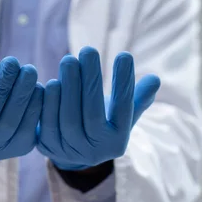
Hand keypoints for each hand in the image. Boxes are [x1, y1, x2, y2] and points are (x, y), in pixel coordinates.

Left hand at [37, 47, 159, 169]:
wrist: (72, 151)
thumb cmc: (102, 122)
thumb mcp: (122, 115)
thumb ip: (137, 98)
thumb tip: (155, 80)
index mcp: (118, 142)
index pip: (125, 109)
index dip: (125, 82)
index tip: (125, 55)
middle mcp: (96, 151)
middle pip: (93, 114)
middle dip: (90, 80)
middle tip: (88, 50)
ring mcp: (71, 152)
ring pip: (68, 119)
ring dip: (68, 87)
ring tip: (69, 60)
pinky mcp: (47, 147)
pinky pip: (46, 124)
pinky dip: (48, 102)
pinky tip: (52, 81)